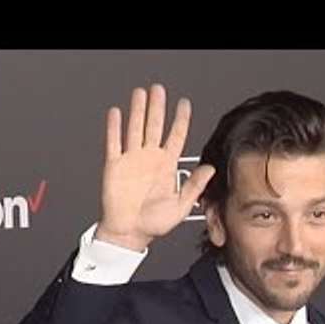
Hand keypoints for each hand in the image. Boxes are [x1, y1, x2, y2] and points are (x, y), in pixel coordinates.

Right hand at [96, 84, 214, 251]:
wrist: (130, 233)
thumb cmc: (154, 224)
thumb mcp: (181, 206)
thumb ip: (195, 186)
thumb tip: (210, 170)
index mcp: (166, 167)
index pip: (176, 136)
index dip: (181, 120)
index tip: (184, 104)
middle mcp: (150, 159)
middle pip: (155, 126)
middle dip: (157, 107)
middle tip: (159, 90)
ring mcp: (132, 160)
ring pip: (135, 128)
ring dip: (137, 111)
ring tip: (140, 93)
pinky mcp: (115, 166)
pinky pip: (114, 142)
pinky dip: (114, 127)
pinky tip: (116, 113)